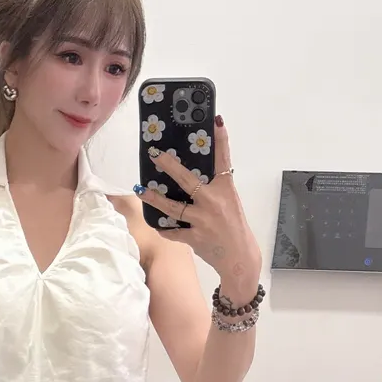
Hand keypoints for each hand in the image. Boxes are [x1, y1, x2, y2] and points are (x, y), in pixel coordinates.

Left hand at [139, 116, 261, 293]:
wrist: (240, 260)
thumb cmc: (235, 228)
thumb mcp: (230, 203)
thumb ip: (214, 189)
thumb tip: (193, 178)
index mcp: (226, 190)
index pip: (224, 160)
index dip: (221, 140)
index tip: (216, 121)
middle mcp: (213, 202)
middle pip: (188, 180)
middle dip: (170, 166)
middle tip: (155, 155)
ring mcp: (202, 221)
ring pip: (173, 207)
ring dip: (155, 199)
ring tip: (141, 190)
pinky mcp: (194, 238)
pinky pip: (173, 231)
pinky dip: (164, 228)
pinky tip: (154, 223)